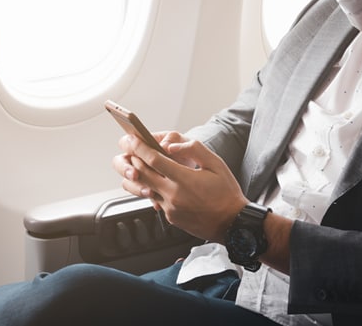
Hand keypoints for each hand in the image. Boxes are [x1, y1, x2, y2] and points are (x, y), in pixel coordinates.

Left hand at [112, 131, 247, 242]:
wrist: (232, 223)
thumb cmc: (226, 192)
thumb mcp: (216, 164)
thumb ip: (194, 149)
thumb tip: (170, 145)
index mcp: (184, 180)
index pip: (153, 160)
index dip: (139, 147)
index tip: (131, 139)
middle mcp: (173, 195)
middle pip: (142, 174)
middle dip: (133, 158)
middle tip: (129, 148)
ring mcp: (170, 208)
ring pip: (144, 188)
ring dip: (139, 175)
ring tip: (139, 164)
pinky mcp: (170, 217)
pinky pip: (155, 200)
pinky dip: (152, 189)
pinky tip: (158, 181)